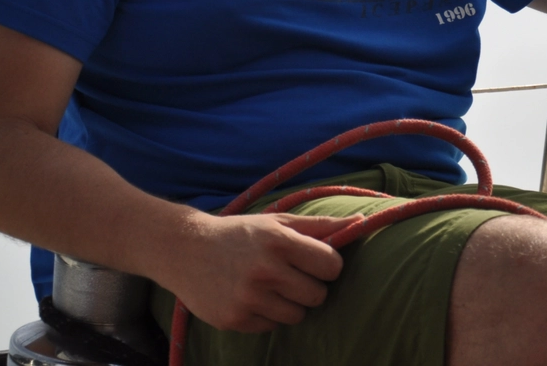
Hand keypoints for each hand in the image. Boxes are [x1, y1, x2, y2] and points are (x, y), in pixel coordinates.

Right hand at [166, 210, 363, 331]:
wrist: (185, 249)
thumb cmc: (239, 233)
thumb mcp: (276, 221)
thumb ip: (317, 226)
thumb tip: (361, 220)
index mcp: (279, 241)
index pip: (331, 265)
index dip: (327, 265)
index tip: (315, 262)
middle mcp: (265, 270)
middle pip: (317, 295)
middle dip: (309, 286)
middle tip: (290, 275)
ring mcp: (249, 298)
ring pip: (297, 316)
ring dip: (290, 304)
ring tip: (270, 286)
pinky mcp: (235, 319)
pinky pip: (272, 326)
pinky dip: (267, 315)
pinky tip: (251, 297)